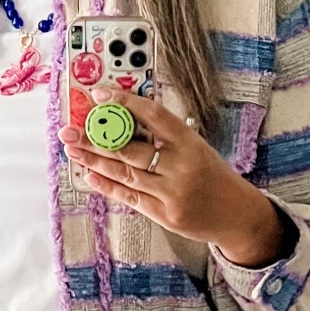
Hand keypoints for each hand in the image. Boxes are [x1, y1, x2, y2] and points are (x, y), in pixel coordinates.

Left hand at [60, 88, 289, 266]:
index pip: (153, 116)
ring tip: (73, 149)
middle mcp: (181, 167)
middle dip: (96, 138)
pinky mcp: (165, 215)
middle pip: (130, 148)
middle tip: (70, 129)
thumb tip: (126, 118)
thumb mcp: (198, 148)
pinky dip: (107, 185)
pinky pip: (129, 197)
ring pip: (125, 173)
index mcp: (191, 143)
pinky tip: (89, 175)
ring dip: (95, 160)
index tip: (99, 95)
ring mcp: (172, 193)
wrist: (239, 216)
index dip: (124, 102)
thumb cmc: (214, 177)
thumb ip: (166, 136)